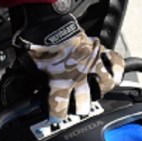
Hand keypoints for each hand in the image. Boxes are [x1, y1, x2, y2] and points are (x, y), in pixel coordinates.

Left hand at [13, 0, 123, 121]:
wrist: (45, 24)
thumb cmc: (37, 44)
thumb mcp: (30, 67)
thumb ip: (31, 81)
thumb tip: (24, 89)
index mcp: (58, 82)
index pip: (59, 108)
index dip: (56, 114)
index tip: (55, 116)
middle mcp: (77, 76)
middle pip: (85, 102)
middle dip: (81, 107)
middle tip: (78, 106)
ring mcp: (89, 64)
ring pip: (106, 83)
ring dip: (102, 89)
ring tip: (98, 90)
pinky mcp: (97, 51)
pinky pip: (115, 60)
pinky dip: (117, 67)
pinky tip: (115, 73)